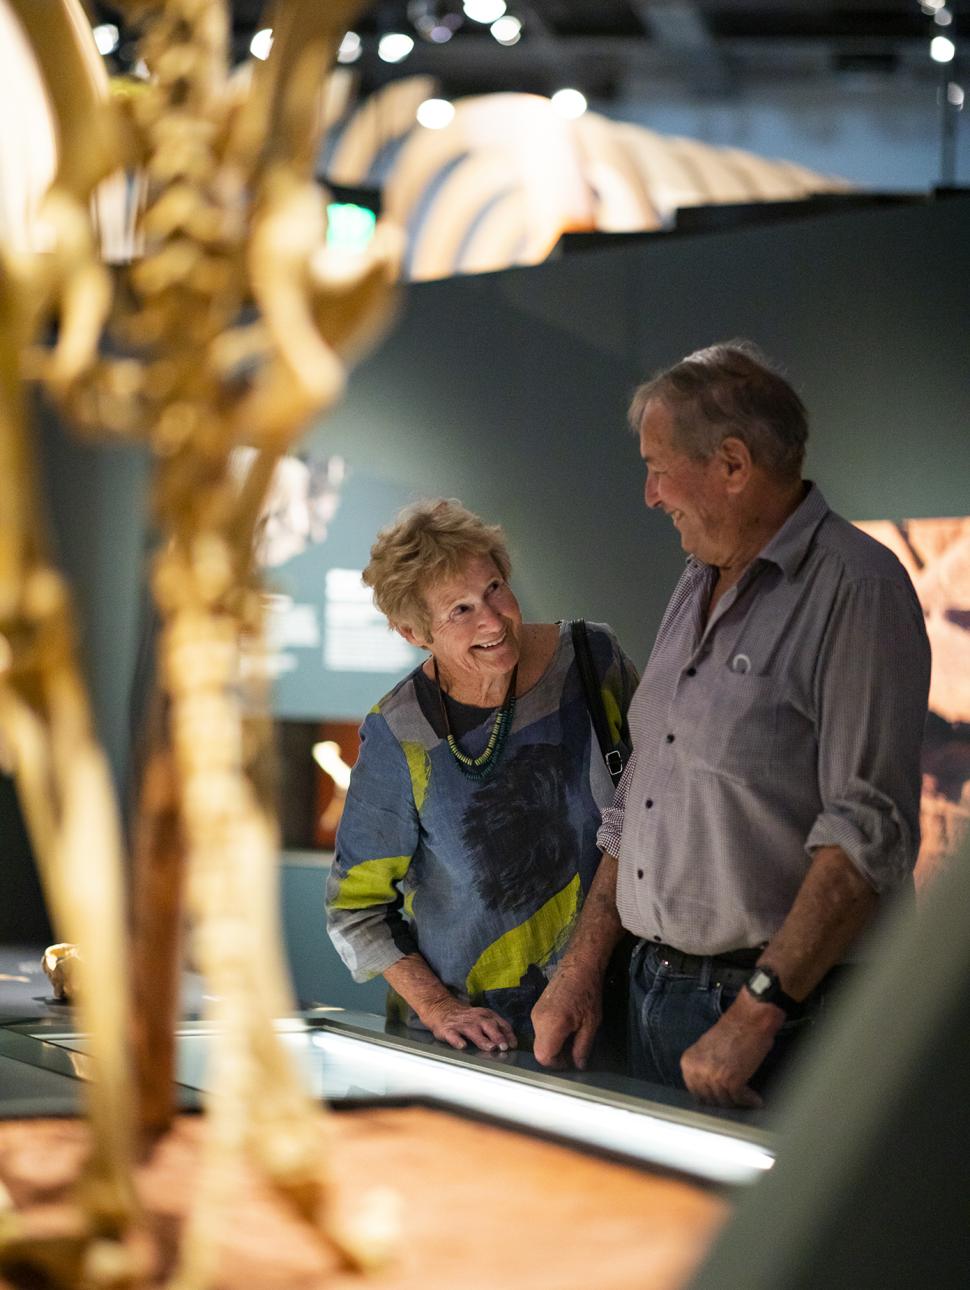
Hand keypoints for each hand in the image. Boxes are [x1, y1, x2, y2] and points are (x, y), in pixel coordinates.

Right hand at [421, 996, 516, 1052]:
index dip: (508, 1035)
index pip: (500, 1024)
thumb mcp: (482, 1017)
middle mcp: (475, 1018)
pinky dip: (457, 1040)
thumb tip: (510, 1042)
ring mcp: (462, 1024)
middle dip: (498, 1036)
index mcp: (486, 1015)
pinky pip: (453, 1035)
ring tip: (490, 1047)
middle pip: (489, 1026)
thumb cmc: (465, 1016)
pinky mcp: (448, 1030)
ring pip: (473, 1031)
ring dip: (483, 1040)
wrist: (441, 1007)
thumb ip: (495, 1028)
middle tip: (504, 1047)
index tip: (513, 1045)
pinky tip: (462, 1046)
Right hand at [531, 963, 601, 1070]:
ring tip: (572, 1036)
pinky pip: (540, 1030)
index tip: (571, 1061)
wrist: (579, 967)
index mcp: (551, 1025)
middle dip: (556, 1056)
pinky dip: (550, 1035)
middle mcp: (538, 1020)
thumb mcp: (591, 1024)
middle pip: (540, 1050)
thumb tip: (578, 1065)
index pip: (544, 1057)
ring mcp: (535, 1013)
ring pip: (539, 1041)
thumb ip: (582, 1048)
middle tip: (573, 1051)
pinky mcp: (536, 1009)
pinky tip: (566, 1027)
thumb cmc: (588, 993)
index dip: (557, 1065)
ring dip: (553, 1045)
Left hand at [680, 992, 783, 1107]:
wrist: (749, 1018)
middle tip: (737, 1100)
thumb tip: (709, 1088)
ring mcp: (713, 1076)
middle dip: (725, 1100)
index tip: (722, 1098)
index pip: (695, 1091)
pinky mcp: (731, 1080)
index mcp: (688, 1062)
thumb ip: (703, 1067)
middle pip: (709, 1099)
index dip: (711, 1096)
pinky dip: (749, 1100)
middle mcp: (696, 1070)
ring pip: (725, 1101)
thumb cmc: (733, 1029)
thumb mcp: (707, 1048)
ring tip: (748, 1099)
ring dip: (738, 1102)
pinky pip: (739, 1098)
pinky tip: (755, 1099)